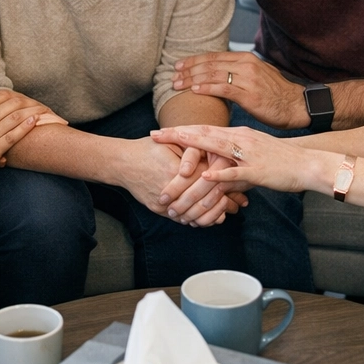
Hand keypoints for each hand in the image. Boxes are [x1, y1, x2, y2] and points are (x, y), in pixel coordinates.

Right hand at [0, 89, 54, 182]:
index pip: (2, 95)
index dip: (19, 95)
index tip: (29, 99)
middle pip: (13, 105)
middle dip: (32, 103)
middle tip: (44, 106)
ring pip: (15, 119)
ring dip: (34, 114)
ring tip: (46, 112)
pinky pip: (12, 137)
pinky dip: (25, 128)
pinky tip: (35, 123)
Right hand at [116, 138, 237, 226]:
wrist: (121, 162)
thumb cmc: (149, 149)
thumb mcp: (174, 144)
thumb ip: (195, 154)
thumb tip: (219, 159)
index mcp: (179, 169)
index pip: (210, 181)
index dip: (228, 185)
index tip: (242, 188)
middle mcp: (172, 187)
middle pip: (205, 199)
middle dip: (225, 202)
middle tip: (240, 204)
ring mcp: (164, 200)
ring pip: (195, 213)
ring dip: (212, 214)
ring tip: (226, 213)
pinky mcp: (158, 208)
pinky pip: (181, 218)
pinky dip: (196, 219)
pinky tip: (207, 218)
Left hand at [151, 124, 333, 195]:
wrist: (308, 164)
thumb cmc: (281, 162)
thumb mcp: (253, 157)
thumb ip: (232, 162)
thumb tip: (215, 173)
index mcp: (238, 135)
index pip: (204, 130)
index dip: (180, 130)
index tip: (159, 132)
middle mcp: (240, 139)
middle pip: (202, 135)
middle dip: (176, 135)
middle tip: (153, 136)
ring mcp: (248, 153)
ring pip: (214, 150)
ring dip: (190, 153)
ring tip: (169, 151)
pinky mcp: (257, 170)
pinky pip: (236, 172)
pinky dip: (219, 174)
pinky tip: (204, 176)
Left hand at [172, 52, 309, 128]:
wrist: (296, 105)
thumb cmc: (275, 94)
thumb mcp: (257, 75)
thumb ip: (238, 72)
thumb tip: (218, 73)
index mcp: (245, 58)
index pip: (214, 56)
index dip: (194, 60)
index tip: (179, 66)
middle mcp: (246, 65)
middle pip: (210, 64)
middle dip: (189, 69)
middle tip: (173, 75)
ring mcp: (248, 79)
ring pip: (213, 75)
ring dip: (192, 79)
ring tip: (178, 84)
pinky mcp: (250, 94)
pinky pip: (223, 89)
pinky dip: (207, 88)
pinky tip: (195, 91)